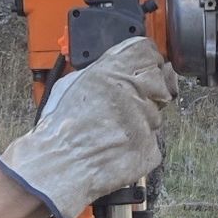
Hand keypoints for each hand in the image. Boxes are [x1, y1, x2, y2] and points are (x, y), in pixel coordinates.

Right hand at [0, 37, 177, 217]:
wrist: (58, 166)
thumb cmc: (59, 129)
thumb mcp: (72, 84)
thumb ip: (101, 70)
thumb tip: (117, 66)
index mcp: (112, 72)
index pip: (147, 52)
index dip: (147, 60)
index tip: (146, 67)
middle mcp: (132, 93)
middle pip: (159, 81)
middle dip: (151, 90)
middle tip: (131, 103)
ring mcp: (145, 122)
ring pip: (156, 115)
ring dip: (142, 121)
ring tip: (114, 130)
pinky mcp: (150, 148)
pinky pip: (152, 142)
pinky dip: (140, 145)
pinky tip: (118, 147)